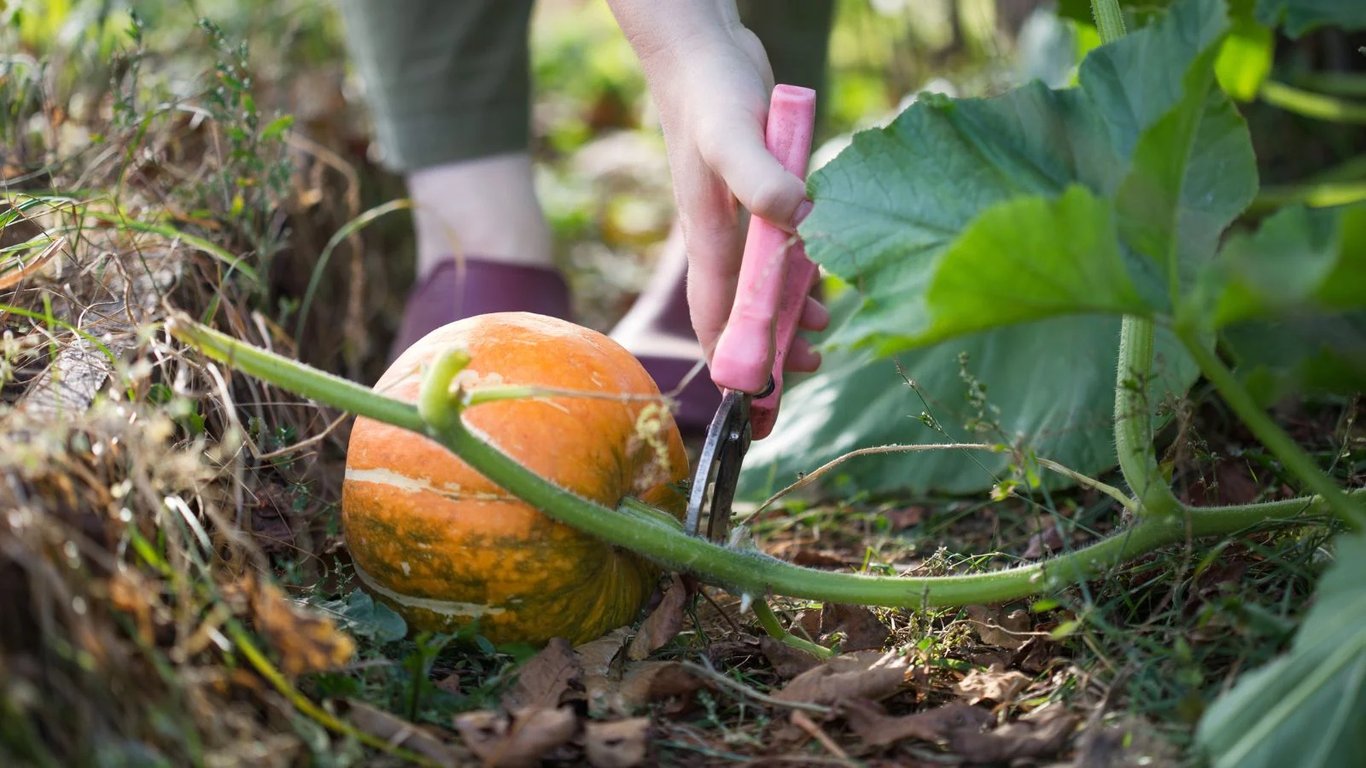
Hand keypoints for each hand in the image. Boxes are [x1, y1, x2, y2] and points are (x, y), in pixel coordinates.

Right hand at [607, 0, 827, 373]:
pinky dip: (799, 271)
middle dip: (769, 348)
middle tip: (808, 372)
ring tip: (822, 335)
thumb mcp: (734, 136)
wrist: (702, 48)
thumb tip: (800, 225)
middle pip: (742, 311)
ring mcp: (741, 216)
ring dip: (789, 313)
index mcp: (710, 236)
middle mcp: (723, 236)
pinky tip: (823, 277)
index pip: (717, 317)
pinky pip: (779, 249)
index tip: (757, 403)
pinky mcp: (761, 194)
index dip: (735, 363)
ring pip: (763, 283)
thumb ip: (762, 182)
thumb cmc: (709, 93)